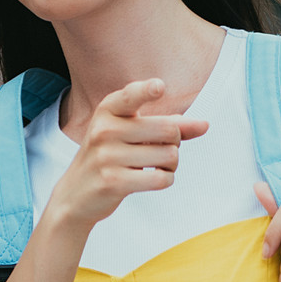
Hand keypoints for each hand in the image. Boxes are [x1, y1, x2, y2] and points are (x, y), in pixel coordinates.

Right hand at [43, 79, 210, 233]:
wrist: (76, 194)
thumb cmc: (111, 156)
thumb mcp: (131, 133)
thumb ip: (167, 125)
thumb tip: (205, 125)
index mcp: (108, 110)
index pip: (130, 95)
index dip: (147, 90)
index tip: (159, 87)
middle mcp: (105, 129)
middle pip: (168, 130)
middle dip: (174, 143)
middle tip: (160, 150)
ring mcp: (107, 156)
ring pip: (169, 156)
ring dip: (171, 165)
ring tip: (154, 167)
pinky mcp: (113, 181)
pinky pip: (161, 178)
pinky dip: (165, 179)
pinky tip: (151, 179)